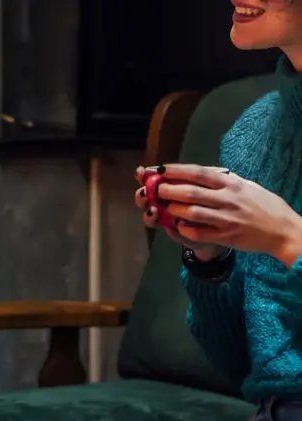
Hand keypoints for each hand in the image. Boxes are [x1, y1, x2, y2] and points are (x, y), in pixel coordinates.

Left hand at [148, 163, 301, 266]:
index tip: (160, 168)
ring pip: (193, 212)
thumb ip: (225, 180)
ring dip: (174, 209)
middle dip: (169, 189)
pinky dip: (186, 228)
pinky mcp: (226, 236)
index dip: (177, 170)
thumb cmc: (263, 206)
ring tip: (163, 207)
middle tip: (154, 189)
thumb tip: (203, 173)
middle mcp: (228, 198)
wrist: (282, 230)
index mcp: (232, 184)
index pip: (199, 173)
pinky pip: (200, 232)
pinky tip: (177, 226)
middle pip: (191, 192)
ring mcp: (226, 218)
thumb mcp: (246, 186)